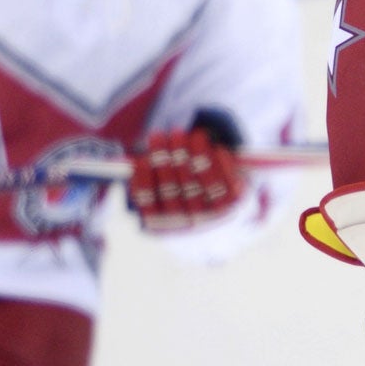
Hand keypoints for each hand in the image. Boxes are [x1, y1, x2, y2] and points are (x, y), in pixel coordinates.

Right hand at [128, 125, 244, 231]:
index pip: (150, 203)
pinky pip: (227, 181)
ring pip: (202, 181)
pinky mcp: (236, 206)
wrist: (224, 231)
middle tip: (163, 134)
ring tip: (190, 134)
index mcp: (166, 228)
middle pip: (175, 188)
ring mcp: (214, 217)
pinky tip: (214, 147)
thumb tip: (128, 161)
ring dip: (196, 154)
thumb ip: (148, 184)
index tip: (141, 158)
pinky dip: (220, 162)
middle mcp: (189, 225)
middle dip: (168, 157)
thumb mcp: (163, 204)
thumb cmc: (184, 208)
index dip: (145, 180)